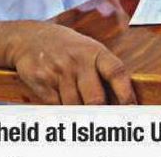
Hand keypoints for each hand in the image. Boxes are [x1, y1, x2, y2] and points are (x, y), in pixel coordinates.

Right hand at [5, 21, 134, 104]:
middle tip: (105, 123)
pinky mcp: (41, 81)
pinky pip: (56, 106)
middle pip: (95, 99)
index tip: (131, 109)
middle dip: (101, 114)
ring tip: (81, 110)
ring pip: (74, 107)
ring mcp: (58, 70)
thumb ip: (104, 73)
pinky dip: (61, 109)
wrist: (29, 38)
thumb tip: (122, 105)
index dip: (126, 93)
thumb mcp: (89, 51)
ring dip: (79, 113)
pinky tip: (61, 101)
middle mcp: (78, 60)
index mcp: (95, 52)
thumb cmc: (69, 49)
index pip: (116, 72)